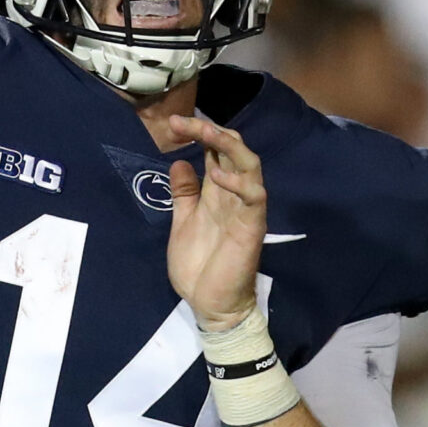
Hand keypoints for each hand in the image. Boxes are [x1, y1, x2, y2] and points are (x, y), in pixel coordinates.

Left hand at [166, 114, 264, 331]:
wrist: (210, 305)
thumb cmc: (199, 267)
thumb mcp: (182, 223)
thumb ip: (184, 194)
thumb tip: (179, 162)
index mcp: (216, 192)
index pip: (214, 151)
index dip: (198, 133)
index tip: (172, 124)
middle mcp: (233, 194)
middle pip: (232, 149)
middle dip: (210, 130)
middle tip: (181, 122)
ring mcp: (245, 208)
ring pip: (249, 164)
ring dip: (228, 145)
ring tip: (204, 132)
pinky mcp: (252, 226)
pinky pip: (255, 196)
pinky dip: (238, 181)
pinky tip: (217, 174)